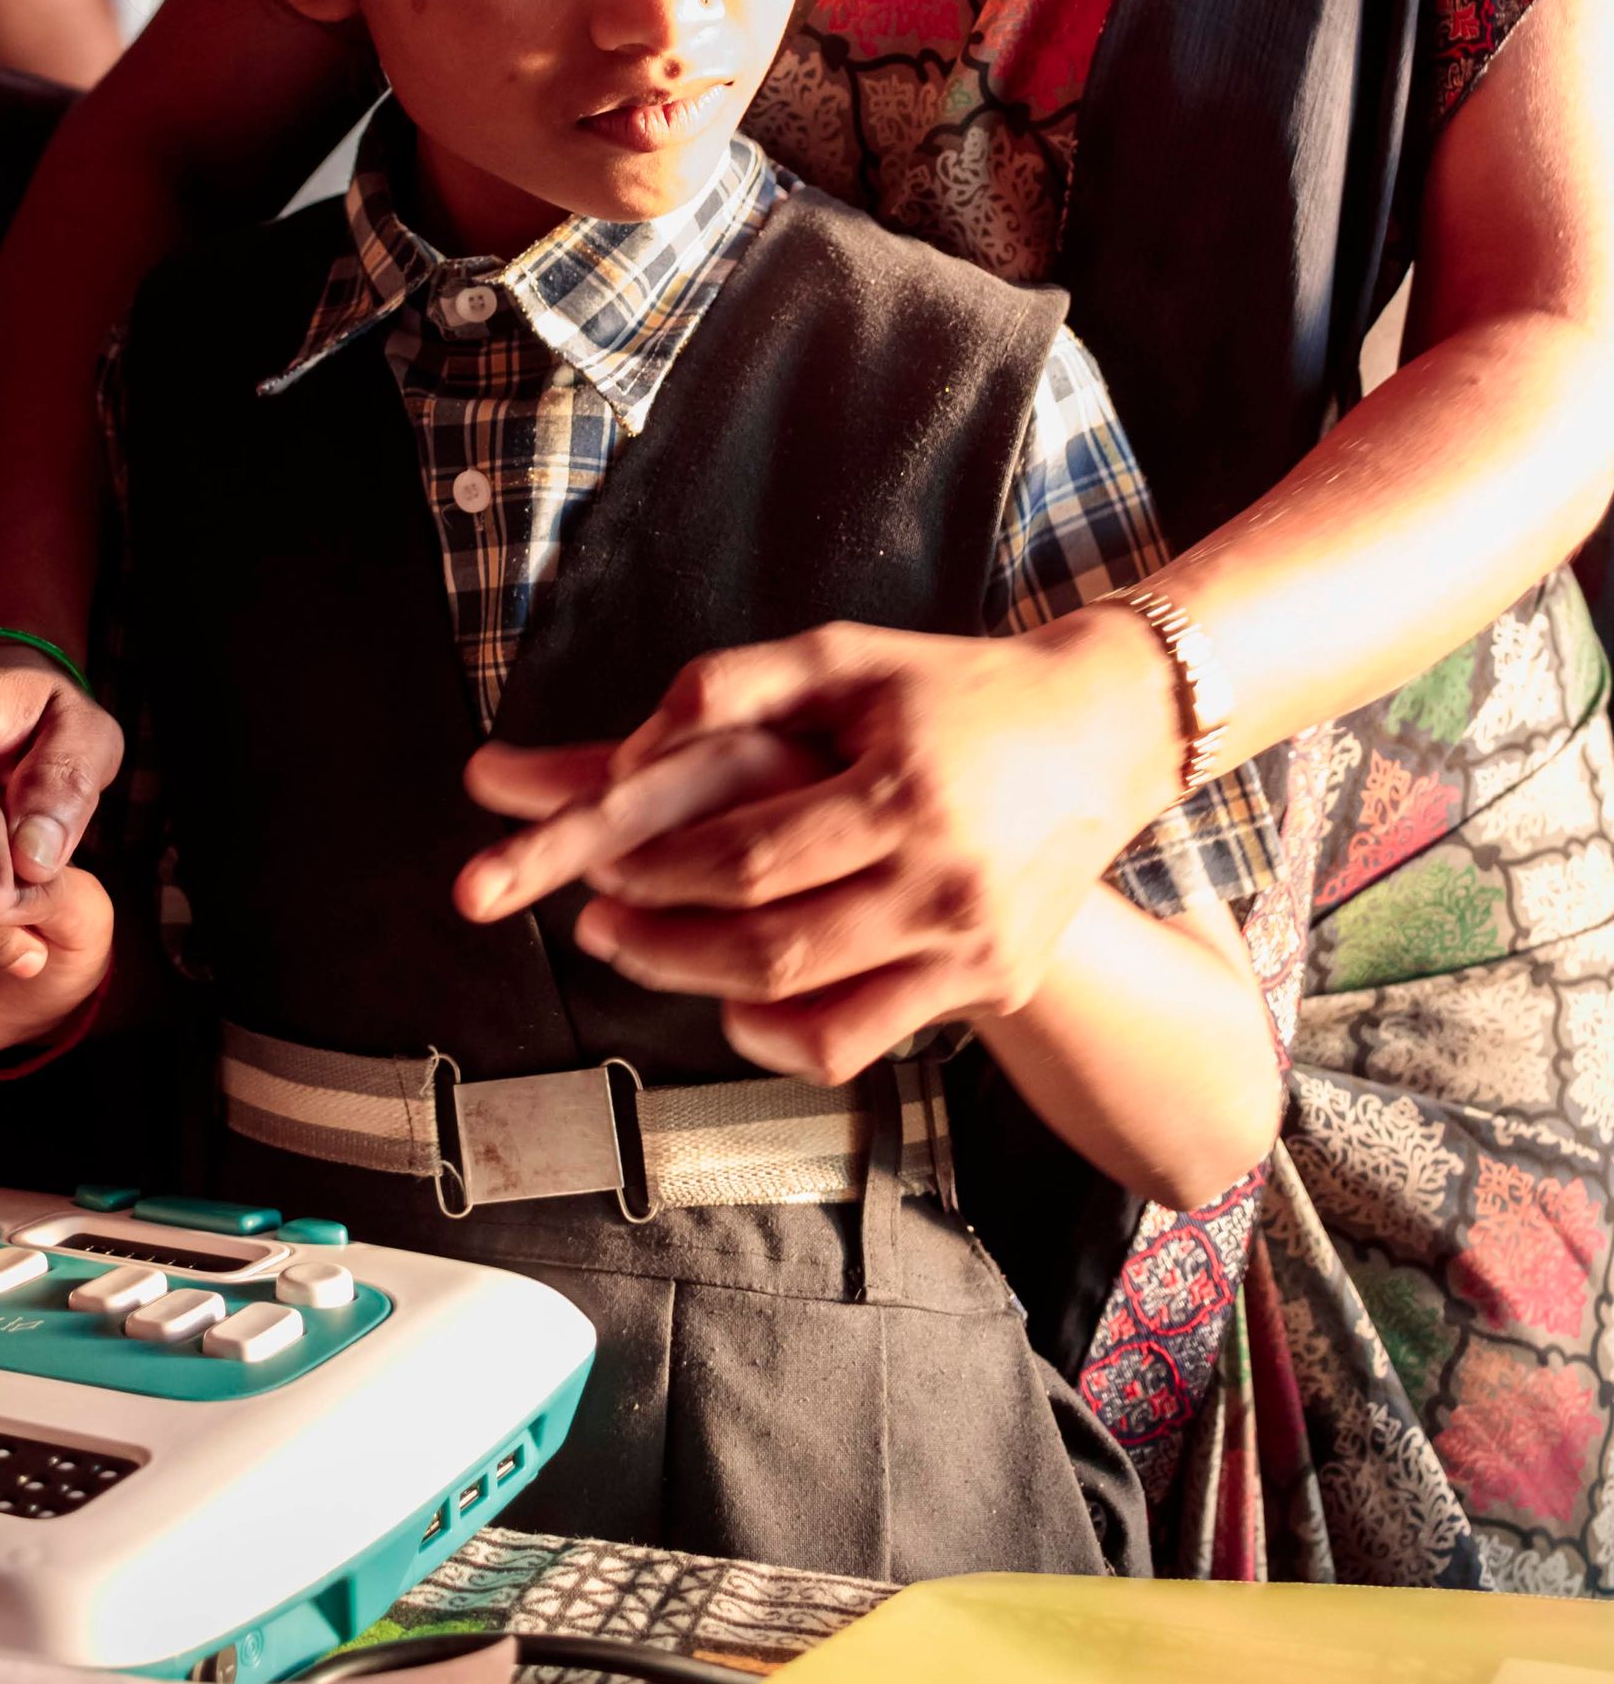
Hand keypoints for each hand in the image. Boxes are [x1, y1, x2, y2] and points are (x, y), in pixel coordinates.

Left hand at [459, 614, 1177, 1083]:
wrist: (1103, 732)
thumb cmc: (955, 687)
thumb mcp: (846, 656)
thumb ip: (733, 687)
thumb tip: (631, 753)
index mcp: (902, 787)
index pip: (750, 856)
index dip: (657, 869)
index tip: (592, 863)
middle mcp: (942, 877)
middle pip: (772, 944)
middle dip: (663, 941)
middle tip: (595, 922)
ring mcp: (972, 942)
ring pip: (809, 1002)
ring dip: (703, 987)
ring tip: (640, 954)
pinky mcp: (991, 982)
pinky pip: (863, 1039)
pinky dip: (783, 1036)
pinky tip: (733, 1005)